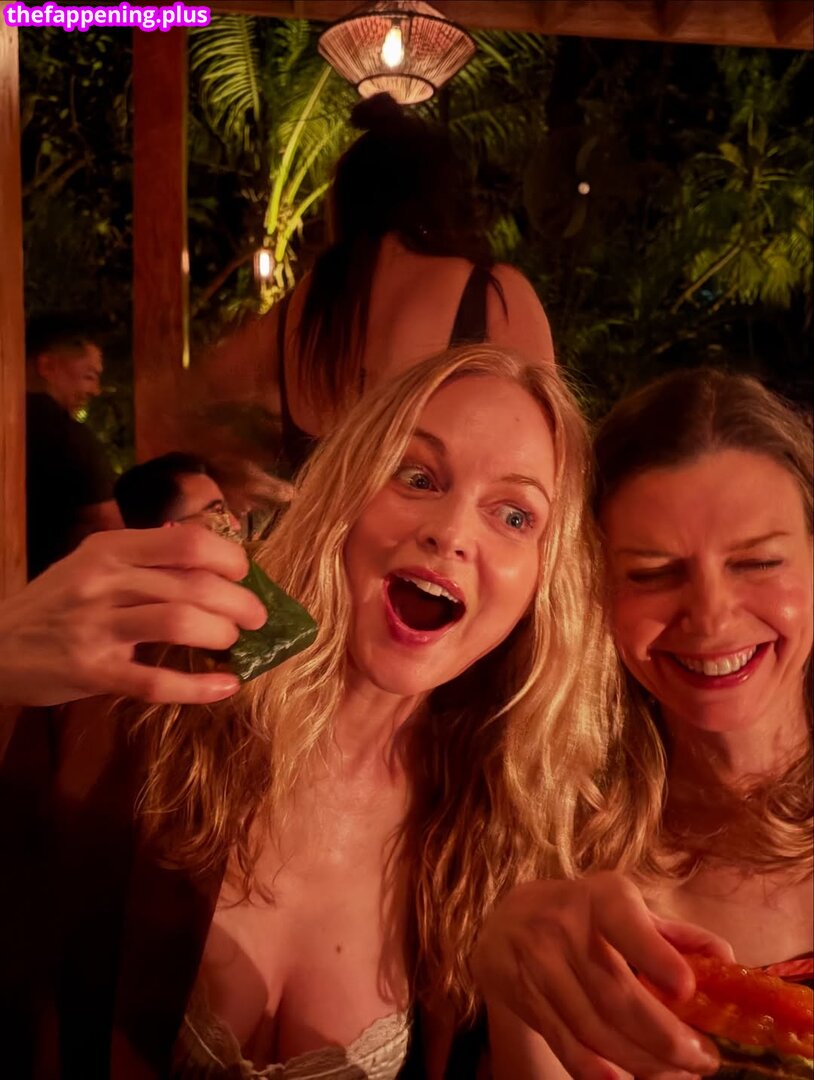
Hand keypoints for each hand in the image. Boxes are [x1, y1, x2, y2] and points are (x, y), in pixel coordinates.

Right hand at [0, 527, 267, 705]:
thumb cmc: (56, 603)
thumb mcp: (92, 563)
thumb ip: (145, 558)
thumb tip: (213, 557)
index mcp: (110, 548)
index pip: (187, 542)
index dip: (229, 558)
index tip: (244, 575)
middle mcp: (104, 582)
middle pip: (193, 585)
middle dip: (238, 602)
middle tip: (256, 617)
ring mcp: (96, 628)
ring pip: (179, 624)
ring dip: (220, 635)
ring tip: (232, 643)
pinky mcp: (91, 673)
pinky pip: (155, 681)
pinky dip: (198, 686)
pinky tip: (225, 686)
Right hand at [473, 872, 734, 1079]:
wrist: (507, 919)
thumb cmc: (584, 913)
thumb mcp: (625, 907)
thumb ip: (673, 934)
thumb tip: (727, 959)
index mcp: (599, 897)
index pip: (626, 924)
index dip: (655, 955)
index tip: (688, 989)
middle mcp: (562, 926)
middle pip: (616, 995)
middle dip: (665, 1037)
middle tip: (703, 1059)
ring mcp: (538, 964)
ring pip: (595, 1029)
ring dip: (642, 1061)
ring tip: (677, 1073)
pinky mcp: (523, 996)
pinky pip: (566, 1044)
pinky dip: (599, 1070)